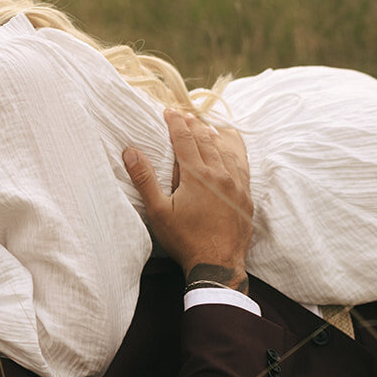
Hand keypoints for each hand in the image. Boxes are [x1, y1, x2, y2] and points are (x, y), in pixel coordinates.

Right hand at [123, 109, 252, 282]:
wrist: (218, 264)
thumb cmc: (185, 240)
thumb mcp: (158, 211)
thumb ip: (145, 179)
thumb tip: (130, 152)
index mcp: (197, 175)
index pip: (185, 139)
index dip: (175, 123)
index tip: (168, 112)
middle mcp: (220, 174)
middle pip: (206, 139)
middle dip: (193, 124)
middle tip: (183, 116)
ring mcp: (237, 184)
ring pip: (226, 149)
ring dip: (213, 134)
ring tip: (205, 126)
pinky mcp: (246, 195)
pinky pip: (242, 164)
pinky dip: (233, 150)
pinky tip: (230, 148)